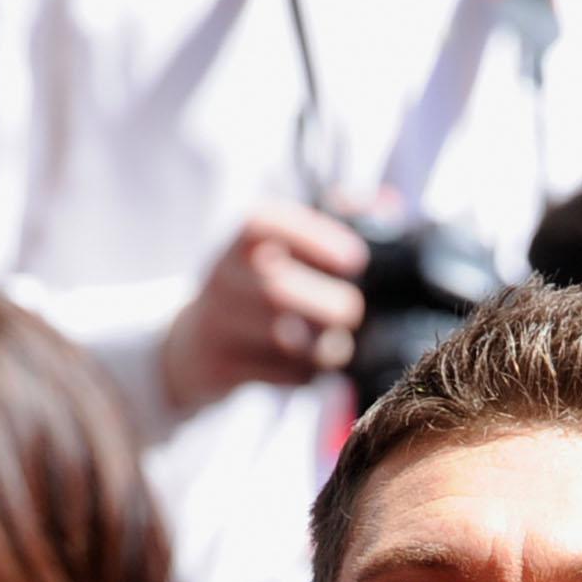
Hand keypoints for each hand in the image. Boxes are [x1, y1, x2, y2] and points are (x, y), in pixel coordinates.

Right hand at [158, 201, 369, 417]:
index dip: (312, 238)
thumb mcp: (283, 247)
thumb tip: (386, 206)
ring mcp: (218, 323)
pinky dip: (304, 374)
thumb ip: (337, 219)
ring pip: (278, 338)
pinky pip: (275, 374)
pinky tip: (311, 368)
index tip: (354, 258)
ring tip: (338, 346)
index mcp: (242, 239)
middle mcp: (224, 276)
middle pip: (275, 289)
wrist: (195, 343)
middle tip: (351, 312)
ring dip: (321, 346)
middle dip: (326, 305)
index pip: (263, 224)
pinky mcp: (221, 366)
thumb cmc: (260, 286)